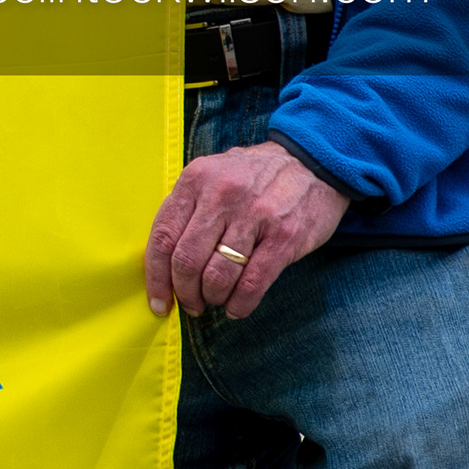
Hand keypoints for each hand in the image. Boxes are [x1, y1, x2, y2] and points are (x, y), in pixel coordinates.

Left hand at [145, 141, 346, 319]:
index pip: (162, 237)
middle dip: (185, 292)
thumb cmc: (254, 176)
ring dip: (212, 298)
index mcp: (196, 180)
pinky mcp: (284, 237)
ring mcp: (254, 216)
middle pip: (186, 261)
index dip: (155, 277)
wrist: (313, 161)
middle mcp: (222, 196)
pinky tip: (236, 307)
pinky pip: (252, 283)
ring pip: (217, 276)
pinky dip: (240, 304)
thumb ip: (187, 208)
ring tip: (215, 300)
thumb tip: (162, 261)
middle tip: (191, 304)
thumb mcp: (213, 175)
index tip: (157, 301)